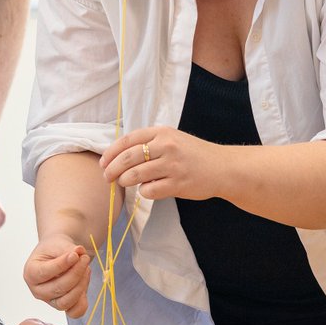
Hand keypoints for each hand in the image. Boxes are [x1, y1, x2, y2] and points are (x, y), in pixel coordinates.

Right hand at [23, 235, 90, 317]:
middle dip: (75, 273)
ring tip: (86, 268)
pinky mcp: (62, 306)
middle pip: (57, 289)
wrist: (57, 254)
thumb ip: (68, 249)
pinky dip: (83, 301)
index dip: (62, 264)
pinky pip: (74, 312)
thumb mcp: (57, 244)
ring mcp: (50, 301)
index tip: (75, 255)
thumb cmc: (54, 249)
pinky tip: (85, 283)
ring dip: (81, 285)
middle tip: (85, 258)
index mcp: (30, 273)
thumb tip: (79, 253)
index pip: (45, 272)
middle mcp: (37, 290)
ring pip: (66, 302)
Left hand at [100, 126, 226, 200]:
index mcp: (162, 132)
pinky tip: (146, 190)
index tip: (103, 162)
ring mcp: (172, 165)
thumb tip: (118, 155)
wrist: (222, 167)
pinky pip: (150, 190)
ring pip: (135, 175)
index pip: (128, 140)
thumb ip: (149, 143)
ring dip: (124, 181)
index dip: (111, 152)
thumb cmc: (193, 153)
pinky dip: (143, 192)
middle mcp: (166, 146)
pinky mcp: (178, 184)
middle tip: (106, 177)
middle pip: (127, 158)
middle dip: (112, 169)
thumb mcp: (172, 138)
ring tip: (123, 183)